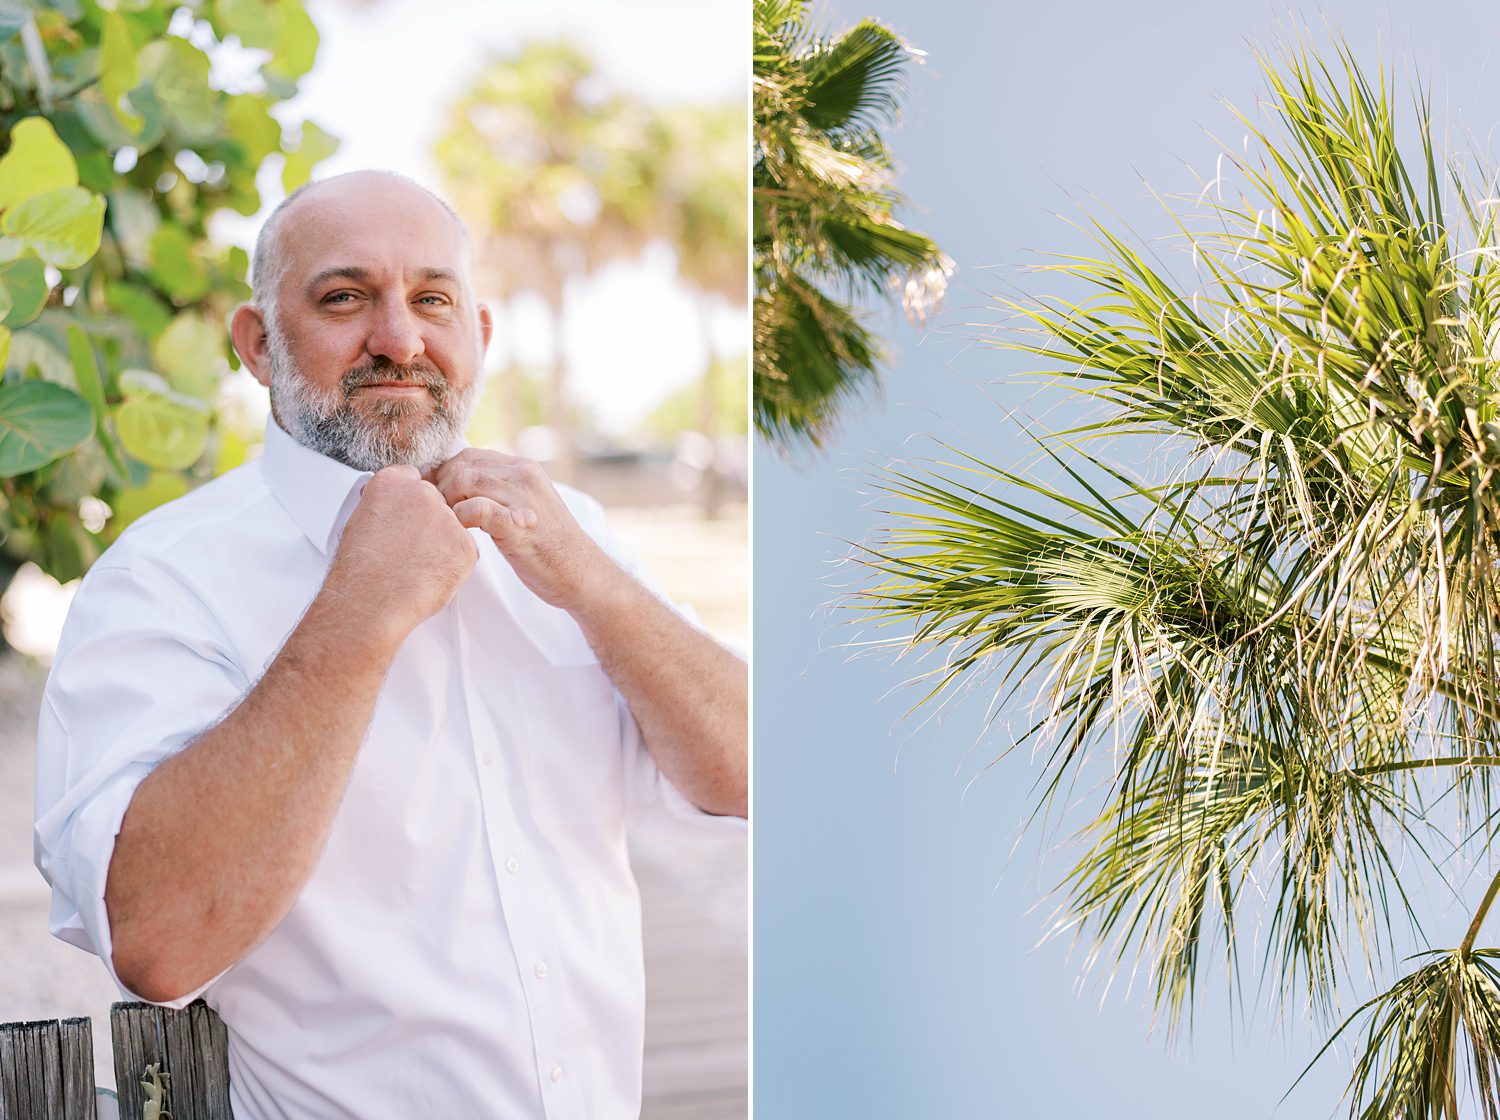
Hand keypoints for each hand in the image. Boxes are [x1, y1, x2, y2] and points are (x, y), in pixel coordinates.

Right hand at [326, 465, 477, 640]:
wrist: (371, 600)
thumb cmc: (359, 570)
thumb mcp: (360, 521)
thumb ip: (384, 506)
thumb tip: (392, 510)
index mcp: (393, 482)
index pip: (413, 478)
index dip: (410, 502)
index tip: (407, 516)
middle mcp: (423, 494)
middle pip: (436, 502)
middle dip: (429, 523)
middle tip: (411, 549)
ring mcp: (448, 518)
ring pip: (453, 527)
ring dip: (442, 544)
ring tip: (416, 566)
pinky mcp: (466, 545)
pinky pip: (465, 552)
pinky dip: (453, 565)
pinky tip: (429, 576)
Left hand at [426, 449, 615, 611]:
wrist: (582, 573)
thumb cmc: (548, 546)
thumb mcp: (524, 506)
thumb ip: (499, 490)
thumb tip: (456, 484)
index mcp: (524, 468)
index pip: (469, 455)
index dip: (443, 474)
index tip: (433, 498)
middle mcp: (524, 475)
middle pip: (462, 465)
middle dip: (440, 488)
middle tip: (435, 514)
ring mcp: (524, 498)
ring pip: (466, 481)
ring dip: (447, 503)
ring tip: (447, 525)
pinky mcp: (520, 524)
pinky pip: (477, 509)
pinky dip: (461, 519)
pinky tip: (462, 534)